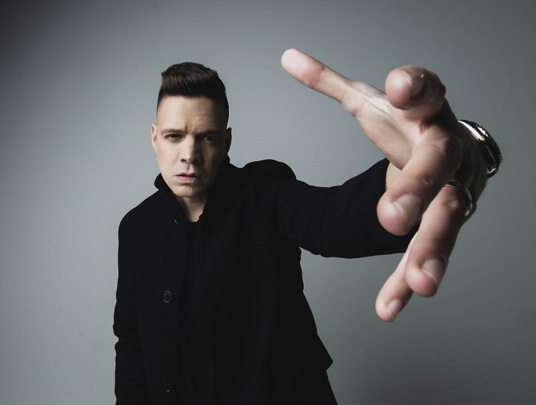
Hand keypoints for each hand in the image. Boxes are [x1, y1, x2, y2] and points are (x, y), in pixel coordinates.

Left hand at [281, 48, 486, 320]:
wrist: (452, 149)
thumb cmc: (407, 123)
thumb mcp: (370, 101)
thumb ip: (330, 82)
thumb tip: (287, 58)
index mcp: (425, 111)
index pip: (428, 92)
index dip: (417, 87)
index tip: (399, 84)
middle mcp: (446, 149)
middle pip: (439, 166)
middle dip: (418, 188)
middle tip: (390, 215)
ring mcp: (453, 189)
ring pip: (448, 218)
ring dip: (430, 250)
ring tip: (419, 282)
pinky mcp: (444, 222)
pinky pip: (427, 252)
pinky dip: (407, 281)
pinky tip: (391, 307)